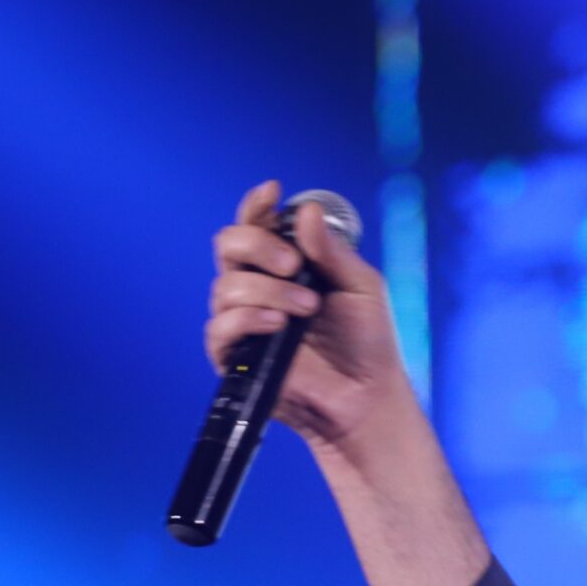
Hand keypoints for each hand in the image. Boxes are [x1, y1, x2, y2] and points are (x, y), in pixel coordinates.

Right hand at [204, 178, 408, 448]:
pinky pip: (219, 326)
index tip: (272, 191)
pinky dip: (247, 319)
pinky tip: (278, 325)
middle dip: (258, 245)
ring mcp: (242, 319)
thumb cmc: (367, 340)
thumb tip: (306, 210)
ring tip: (308, 308)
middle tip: (294, 265)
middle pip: (229, 244)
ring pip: (226, 285)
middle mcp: (258, 285)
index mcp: (287, 263)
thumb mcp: (361, 287)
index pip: (259, 224)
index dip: (258, 205)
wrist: (366, 393)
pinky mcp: (233, 354)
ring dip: (268, 290)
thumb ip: (332, 251)